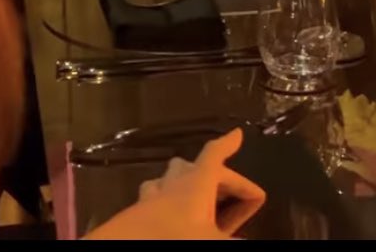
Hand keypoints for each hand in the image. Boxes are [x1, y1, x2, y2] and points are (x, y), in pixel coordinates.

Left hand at [85, 128, 264, 239]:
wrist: (127, 244)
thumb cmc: (176, 236)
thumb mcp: (213, 239)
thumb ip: (234, 235)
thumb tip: (248, 238)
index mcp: (196, 182)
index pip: (214, 155)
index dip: (227, 145)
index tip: (237, 134)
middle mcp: (173, 182)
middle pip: (196, 165)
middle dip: (219, 175)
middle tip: (237, 193)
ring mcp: (152, 196)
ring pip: (171, 177)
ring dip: (187, 182)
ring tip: (200, 195)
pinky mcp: (136, 212)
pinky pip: (154, 197)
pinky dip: (166, 200)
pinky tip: (168, 212)